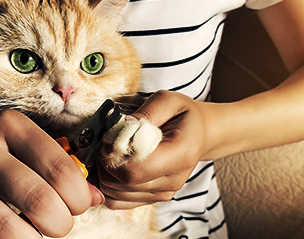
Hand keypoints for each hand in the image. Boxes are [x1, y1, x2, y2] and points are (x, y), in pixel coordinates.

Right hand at [0, 110, 103, 237]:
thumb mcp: (25, 147)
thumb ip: (61, 168)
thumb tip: (95, 197)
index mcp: (9, 125)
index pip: (60, 169)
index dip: (79, 198)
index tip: (79, 206)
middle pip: (37, 200)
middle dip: (60, 224)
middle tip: (58, 225)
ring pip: (5, 229)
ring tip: (34, 235)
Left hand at [98, 90, 207, 208]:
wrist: (200, 135)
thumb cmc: (183, 115)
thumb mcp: (168, 101)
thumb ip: (145, 113)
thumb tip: (122, 127)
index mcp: (180, 154)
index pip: (135, 169)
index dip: (113, 155)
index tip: (109, 137)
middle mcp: (173, 179)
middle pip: (123, 182)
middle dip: (105, 163)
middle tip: (105, 143)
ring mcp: (164, 193)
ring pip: (116, 194)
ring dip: (103, 173)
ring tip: (110, 152)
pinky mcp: (154, 198)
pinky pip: (118, 201)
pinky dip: (107, 185)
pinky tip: (112, 167)